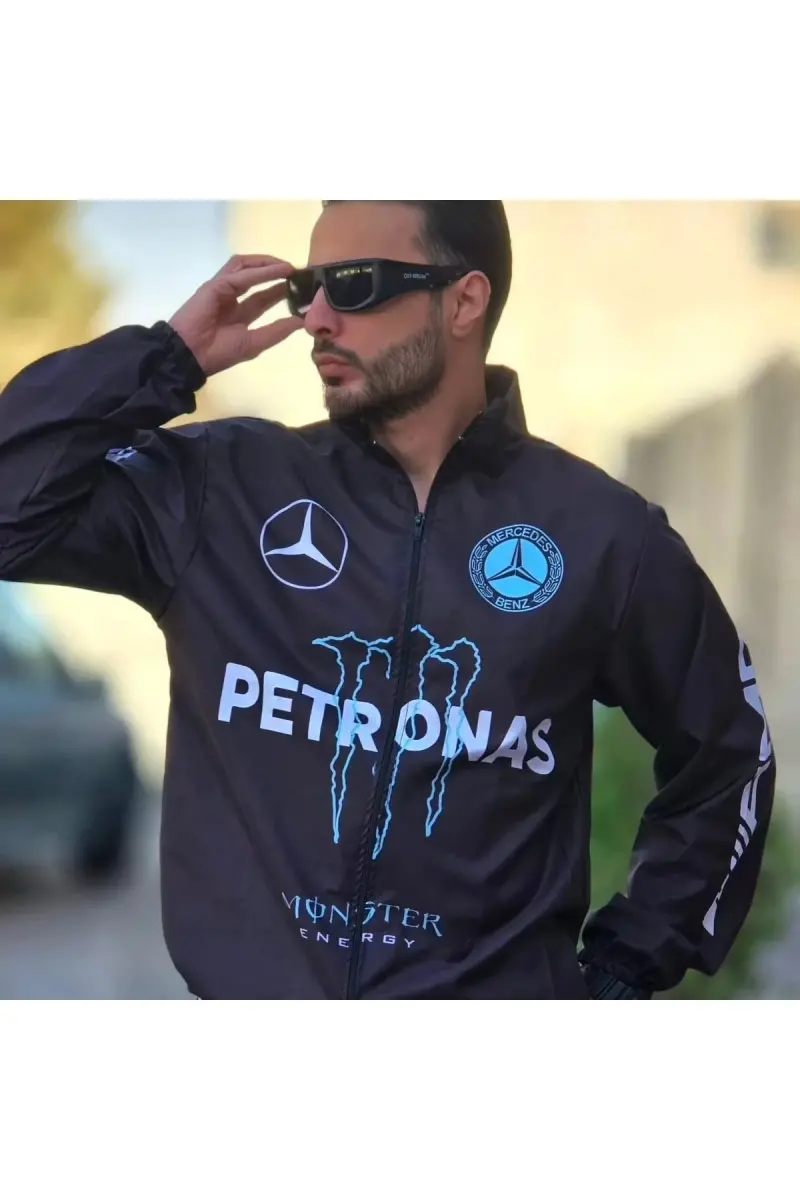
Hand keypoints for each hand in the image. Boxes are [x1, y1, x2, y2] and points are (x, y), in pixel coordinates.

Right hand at [168, 255, 303, 376]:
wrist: (190, 356)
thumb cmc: (218, 353)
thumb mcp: (254, 342)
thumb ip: (276, 331)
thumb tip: (300, 321)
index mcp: (239, 313)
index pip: (263, 297)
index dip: (281, 290)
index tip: (302, 288)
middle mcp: (231, 297)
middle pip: (256, 277)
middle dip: (277, 272)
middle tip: (298, 272)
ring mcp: (222, 289)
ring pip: (246, 267)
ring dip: (268, 264)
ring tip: (289, 267)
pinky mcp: (215, 285)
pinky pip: (240, 274)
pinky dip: (260, 271)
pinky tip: (278, 271)